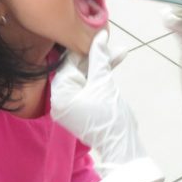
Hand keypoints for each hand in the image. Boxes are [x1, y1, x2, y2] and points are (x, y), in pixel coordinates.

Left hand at [52, 30, 144, 165]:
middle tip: (112, 43)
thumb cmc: (111, 116)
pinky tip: (113, 63)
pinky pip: (88, 87)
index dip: (85, 46)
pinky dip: (100, 78)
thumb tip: (99, 35)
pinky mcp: (81, 109)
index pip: (69, 62)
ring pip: (85, 77)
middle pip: (77, 69)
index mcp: (59, 94)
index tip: (98, 33)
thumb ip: (99, 58)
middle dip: (96, 56)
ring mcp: (70, 105)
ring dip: (101, 65)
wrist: (122, 147)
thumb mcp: (104, 83)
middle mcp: (59, 100)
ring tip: (120, 53)